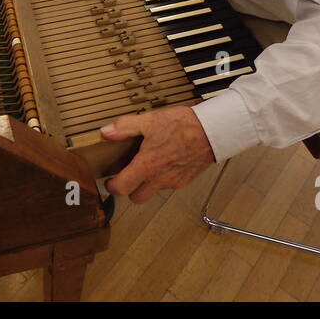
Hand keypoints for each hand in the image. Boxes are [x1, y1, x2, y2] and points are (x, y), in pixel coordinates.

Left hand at [101, 105, 215, 203]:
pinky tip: (165, 162)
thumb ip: (125, 127)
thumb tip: (106, 132)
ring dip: (147, 184)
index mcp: (147, 166)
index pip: (122, 188)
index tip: (110, 180)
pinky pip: (169, 185)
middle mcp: (159, 179)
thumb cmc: (183, 125)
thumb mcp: (150, 120)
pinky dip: (163, 178)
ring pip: (153, 192)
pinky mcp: (185, 181)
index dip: (112, 186)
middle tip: (127, 175)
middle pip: (136, 198)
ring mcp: (173, 181)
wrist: (213, 131)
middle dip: (129, 190)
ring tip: (148, 165)